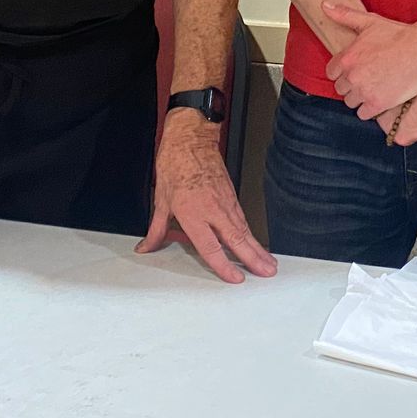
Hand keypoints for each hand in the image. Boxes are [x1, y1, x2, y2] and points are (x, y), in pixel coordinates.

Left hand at [138, 111, 277, 283]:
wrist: (191, 139)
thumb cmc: (176, 164)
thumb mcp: (161, 200)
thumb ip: (157, 229)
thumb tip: (147, 246)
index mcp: (193, 213)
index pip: (211, 247)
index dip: (224, 266)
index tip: (235, 278)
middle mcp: (213, 210)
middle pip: (237, 240)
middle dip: (254, 259)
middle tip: (267, 273)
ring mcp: (225, 202)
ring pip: (244, 230)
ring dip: (258, 248)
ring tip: (269, 263)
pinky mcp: (231, 195)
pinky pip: (242, 219)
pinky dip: (251, 233)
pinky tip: (256, 242)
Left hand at [324, 2, 416, 117]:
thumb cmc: (398, 34)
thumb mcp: (369, 21)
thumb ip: (344, 15)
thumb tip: (324, 5)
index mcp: (348, 57)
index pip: (331, 73)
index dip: (342, 71)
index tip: (354, 69)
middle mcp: (353, 76)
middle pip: (340, 89)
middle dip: (351, 84)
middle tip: (367, 78)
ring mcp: (365, 92)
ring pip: (350, 102)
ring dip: (359, 97)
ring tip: (373, 88)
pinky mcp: (378, 104)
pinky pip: (363, 114)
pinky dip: (369, 109)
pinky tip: (379, 98)